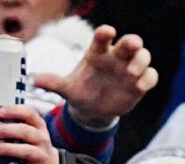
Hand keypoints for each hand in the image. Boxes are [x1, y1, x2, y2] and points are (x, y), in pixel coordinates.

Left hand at [0, 103, 63, 163]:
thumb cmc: (33, 147)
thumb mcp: (30, 133)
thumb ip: (14, 128)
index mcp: (39, 126)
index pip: (29, 113)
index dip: (14, 111)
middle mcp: (42, 139)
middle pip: (25, 131)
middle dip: (5, 130)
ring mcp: (40, 157)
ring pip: (25, 151)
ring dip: (7, 149)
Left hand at [36, 25, 156, 128]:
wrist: (93, 110)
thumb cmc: (81, 92)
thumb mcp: (67, 89)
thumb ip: (53, 83)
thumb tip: (33, 80)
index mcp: (98, 54)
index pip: (102, 38)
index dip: (105, 33)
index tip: (107, 33)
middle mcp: (116, 58)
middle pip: (128, 43)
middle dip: (132, 42)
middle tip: (131, 46)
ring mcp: (130, 69)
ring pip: (143, 56)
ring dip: (140, 61)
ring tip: (131, 73)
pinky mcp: (140, 83)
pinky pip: (151, 76)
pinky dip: (147, 79)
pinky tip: (139, 86)